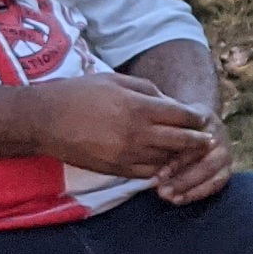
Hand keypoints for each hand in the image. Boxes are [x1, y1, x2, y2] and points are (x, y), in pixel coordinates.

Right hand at [30, 70, 216, 181]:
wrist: (44, 120)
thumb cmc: (79, 94)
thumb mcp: (115, 80)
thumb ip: (147, 89)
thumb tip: (169, 102)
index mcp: (138, 107)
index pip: (180, 116)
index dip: (195, 118)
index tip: (202, 119)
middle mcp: (136, 133)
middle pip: (181, 140)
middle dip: (198, 140)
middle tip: (208, 140)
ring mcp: (126, 154)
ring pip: (166, 159)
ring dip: (179, 155)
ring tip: (188, 152)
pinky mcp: (115, 169)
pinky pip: (147, 173)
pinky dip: (159, 168)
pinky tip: (163, 163)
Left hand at [144, 98, 235, 205]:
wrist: (198, 119)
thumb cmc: (177, 119)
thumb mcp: (171, 118)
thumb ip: (165, 129)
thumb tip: (148, 144)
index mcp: (207, 123)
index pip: (195, 147)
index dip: (178, 163)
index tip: (159, 175)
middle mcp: (219, 140)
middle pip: (206, 165)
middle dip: (184, 180)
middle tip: (162, 191)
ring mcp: (225, 156)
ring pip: (213, 178)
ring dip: (191, 190)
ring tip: (170, 198)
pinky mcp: (225, 170)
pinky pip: (214, 185)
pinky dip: (196, 194)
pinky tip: (178, 200)